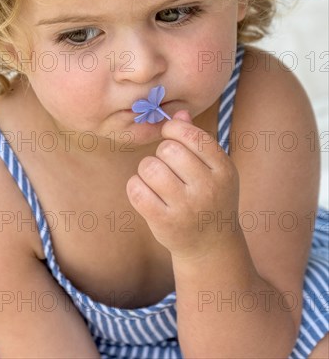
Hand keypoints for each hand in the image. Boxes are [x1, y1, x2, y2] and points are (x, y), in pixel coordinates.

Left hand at [126, 110, 240, 259]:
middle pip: (168, 149)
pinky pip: (136, 189)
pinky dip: (136, 186)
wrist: (211, 246)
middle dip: (161, 153)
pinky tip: (146, 192)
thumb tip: (178, 112)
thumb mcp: (214, 169)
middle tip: (167, 166)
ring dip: (147, 170)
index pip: (192, 135)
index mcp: (224, 170)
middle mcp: (208, 188)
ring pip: (149, 167)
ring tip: (156, 180)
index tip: (170, 136)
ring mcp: (186, 208)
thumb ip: (196, 139)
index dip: (173, 130)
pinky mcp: (164, 222)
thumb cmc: (209, 198)